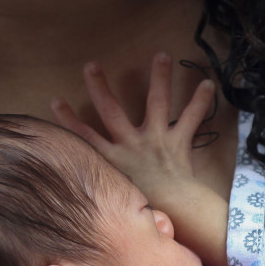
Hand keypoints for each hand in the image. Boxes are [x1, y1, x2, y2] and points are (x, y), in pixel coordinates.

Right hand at [53, 52, 218, 195]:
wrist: (175, 210)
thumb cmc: (147, 209)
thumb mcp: (116, 201)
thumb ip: (102, 190)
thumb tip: (81, 195)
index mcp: (112, 159)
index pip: (83, 136)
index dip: (68, 119)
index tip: (56, 100)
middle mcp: (130, 145)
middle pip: (110, 111)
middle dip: (99, 87)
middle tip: (91, 65)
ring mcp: (155, 140)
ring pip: (156, 103)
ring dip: (159, 77)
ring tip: (163, 55)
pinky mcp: (178, 142)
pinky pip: (191, 119)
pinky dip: (200, 101)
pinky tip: (209, 83)